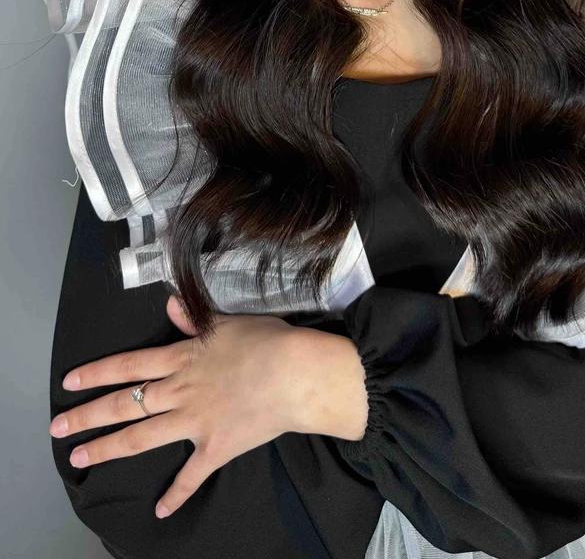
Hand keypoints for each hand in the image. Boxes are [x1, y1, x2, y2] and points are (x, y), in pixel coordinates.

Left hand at [49, 294, 299, 518]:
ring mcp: (195, 422)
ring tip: (81, 457)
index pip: (128, 366)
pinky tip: (160, 510)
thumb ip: (195, 318)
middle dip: (88, 415)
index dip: (97, 373)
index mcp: (180, 359)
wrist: (297, 374)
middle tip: (57, 427)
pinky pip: (192, 475)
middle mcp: (179, 392)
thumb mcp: (227, 321)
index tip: (69, 382)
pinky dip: (176, 494)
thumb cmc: (267, 341)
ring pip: (142, 438)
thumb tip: (170, 305)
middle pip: (125, 405)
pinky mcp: (216, 448)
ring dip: (109, 448)